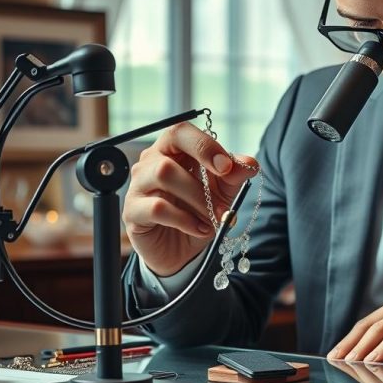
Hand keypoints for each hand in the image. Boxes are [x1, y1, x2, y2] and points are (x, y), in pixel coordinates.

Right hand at [122, 122, 257, 275]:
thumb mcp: (223, 192)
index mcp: (172, 150)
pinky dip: (185, 219)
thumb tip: (250, 163)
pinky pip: (157, 208)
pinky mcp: (133, 211)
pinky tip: (200, 229)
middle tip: (224, 204)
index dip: (204, 145)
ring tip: (213, 218)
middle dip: (202, 183)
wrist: (183, 250)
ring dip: (196, 200)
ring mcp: (138, 186)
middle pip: (168, 160)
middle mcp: (150, 162)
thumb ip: (234, 175)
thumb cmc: (199, 211)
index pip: (180, 132)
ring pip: (162, 177)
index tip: (227, 167)